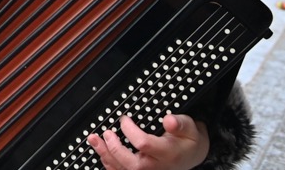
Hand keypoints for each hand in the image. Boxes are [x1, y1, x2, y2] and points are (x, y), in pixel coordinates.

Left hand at [86, 114, 208, 169]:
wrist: (191, 156)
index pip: (144, 144)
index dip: (130, 131)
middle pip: (132, 164)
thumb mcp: (190, 128)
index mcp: (168, 154)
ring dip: (105, 155)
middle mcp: (157, 167)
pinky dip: (109, 163)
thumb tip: (168, 119)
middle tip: (107, 133)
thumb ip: (179, 123)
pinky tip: (101, 151)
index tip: (124, 119)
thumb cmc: (188, 141)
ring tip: (93, 140)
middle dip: (114, 149)